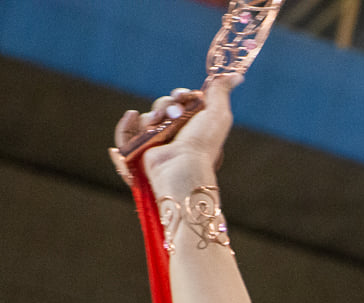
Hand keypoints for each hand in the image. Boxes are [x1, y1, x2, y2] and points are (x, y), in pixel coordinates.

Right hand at [116, 75, 241, 191]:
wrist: (183, 166)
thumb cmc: (202, 142)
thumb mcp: (218, 113)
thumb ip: (221, 92)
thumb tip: (237, 76)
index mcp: (194, 124)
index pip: (181, 100)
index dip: (180, 95)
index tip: (183, 96)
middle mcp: (176, 133)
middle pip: (163, 105)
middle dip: (166, 105)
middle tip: (174, 114)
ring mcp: (158, 142)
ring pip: (147, 117)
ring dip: (151, 116)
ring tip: (157, 124)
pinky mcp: (141, 151)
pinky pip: (127, 132)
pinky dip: (126, 125)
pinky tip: (132, 116)